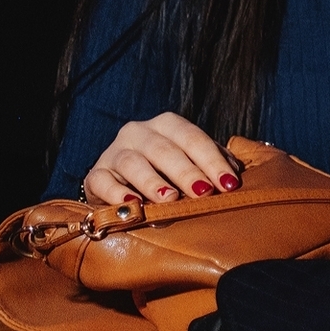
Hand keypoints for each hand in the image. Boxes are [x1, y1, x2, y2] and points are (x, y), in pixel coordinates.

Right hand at [84, 113, 238, 204]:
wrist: (120, 183)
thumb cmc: (167, 172)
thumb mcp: (191, 160)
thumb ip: (213, 161)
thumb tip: (235, 172)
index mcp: (167, 125)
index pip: (193, 138)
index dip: (212, 160)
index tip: (229, 184)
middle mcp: (139, 132)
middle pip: (164, 150)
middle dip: (187, 172)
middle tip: (204, 192)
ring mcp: (114, 152)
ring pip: (133, 163)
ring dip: (153, 182)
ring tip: (170, 199)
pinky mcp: (94, 175)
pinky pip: (102, 182)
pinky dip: (116, 194)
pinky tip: (132, 206)